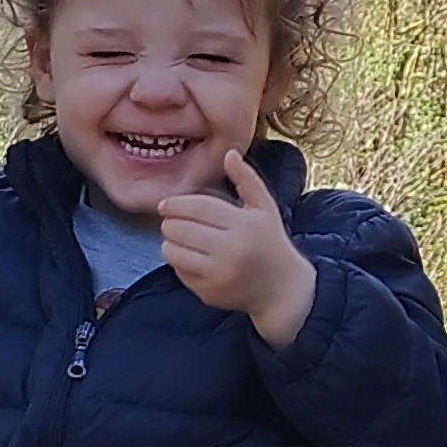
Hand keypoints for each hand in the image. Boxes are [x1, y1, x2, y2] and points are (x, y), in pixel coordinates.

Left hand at [157, 151, 317, 347]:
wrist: (281, 289)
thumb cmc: (270, 242)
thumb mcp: (264, 207)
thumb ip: (246, 179)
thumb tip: (229, 153)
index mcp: (245, 225)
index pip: (199, 207)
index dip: (177, 203)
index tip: (165, 204)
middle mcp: (232, 251)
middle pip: (182, 229)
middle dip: (170, 222)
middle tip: (171, 221)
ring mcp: (219, 274)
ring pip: (174, 252)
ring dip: (169, 242)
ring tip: (178, 238)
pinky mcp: (209, 293)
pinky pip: (179, 272)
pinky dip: (178, 262)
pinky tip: (190, 258)